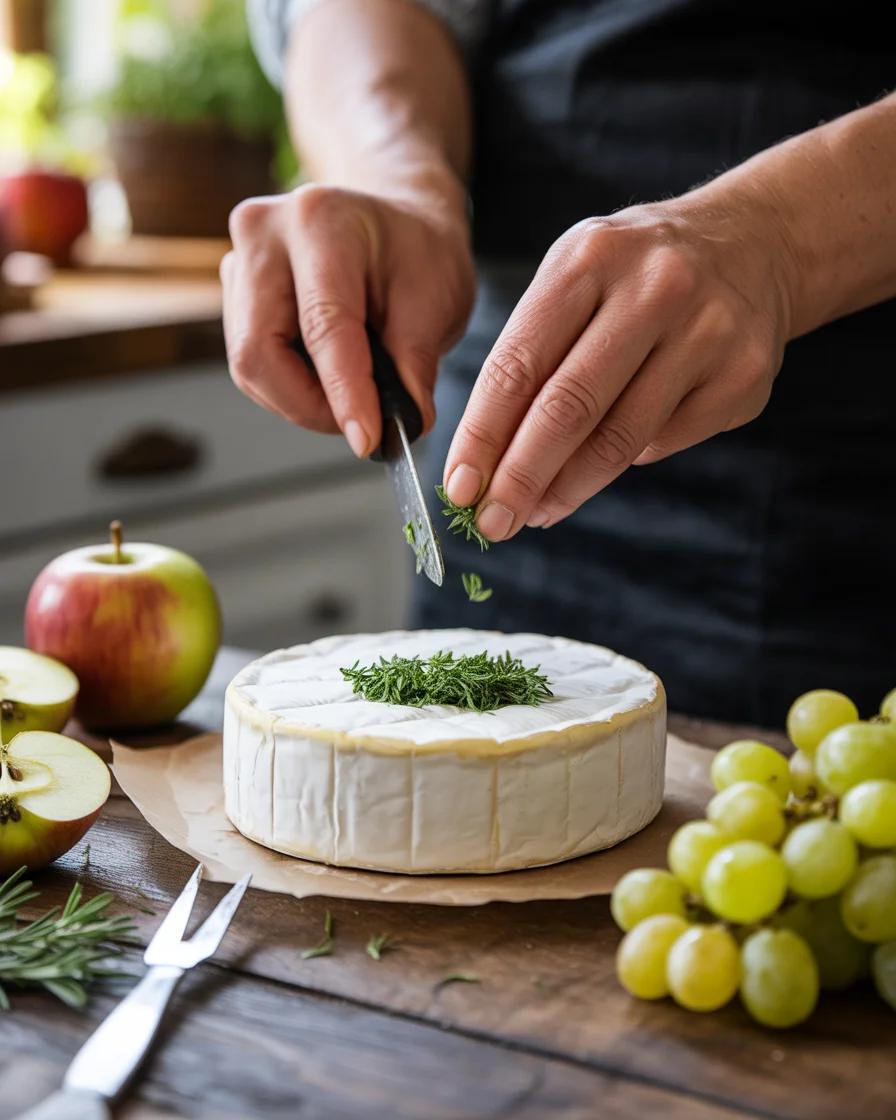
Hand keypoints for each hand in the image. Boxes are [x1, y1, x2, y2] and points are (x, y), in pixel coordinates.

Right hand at [221, 181, 474, 456]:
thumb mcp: (437, 300)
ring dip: (300, 400)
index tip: (367, 439)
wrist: (397, 217)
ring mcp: (239, 260)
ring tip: (353, 397)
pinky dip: (290, 385)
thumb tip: (401, 427)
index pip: (323, 327)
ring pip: (249, 365)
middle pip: (258, 352)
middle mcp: (263, 233)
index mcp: (321, 222)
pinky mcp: (234, 290)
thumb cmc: (418, 251)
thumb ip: (415, 364)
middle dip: (309, 406)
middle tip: (360, 425)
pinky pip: (251, 361)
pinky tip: (327, 379)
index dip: (344, 393)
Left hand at [443, 196, 795, 538]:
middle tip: (493, 523)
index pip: (518, 364)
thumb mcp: (576, 282)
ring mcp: (707, 332)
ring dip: (568, 488)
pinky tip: (604, 464)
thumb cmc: (634, 277)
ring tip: (537, 512)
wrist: (753, 244)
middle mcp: (653, 289)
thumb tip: (486, 465)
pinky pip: (664, 443)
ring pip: (619, 439)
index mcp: (589, 258)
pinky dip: (626, 462)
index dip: (482, 435)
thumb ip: (531, 359)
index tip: (459, 488)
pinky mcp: (743, 376)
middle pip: (568, 408)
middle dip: (520, 477)